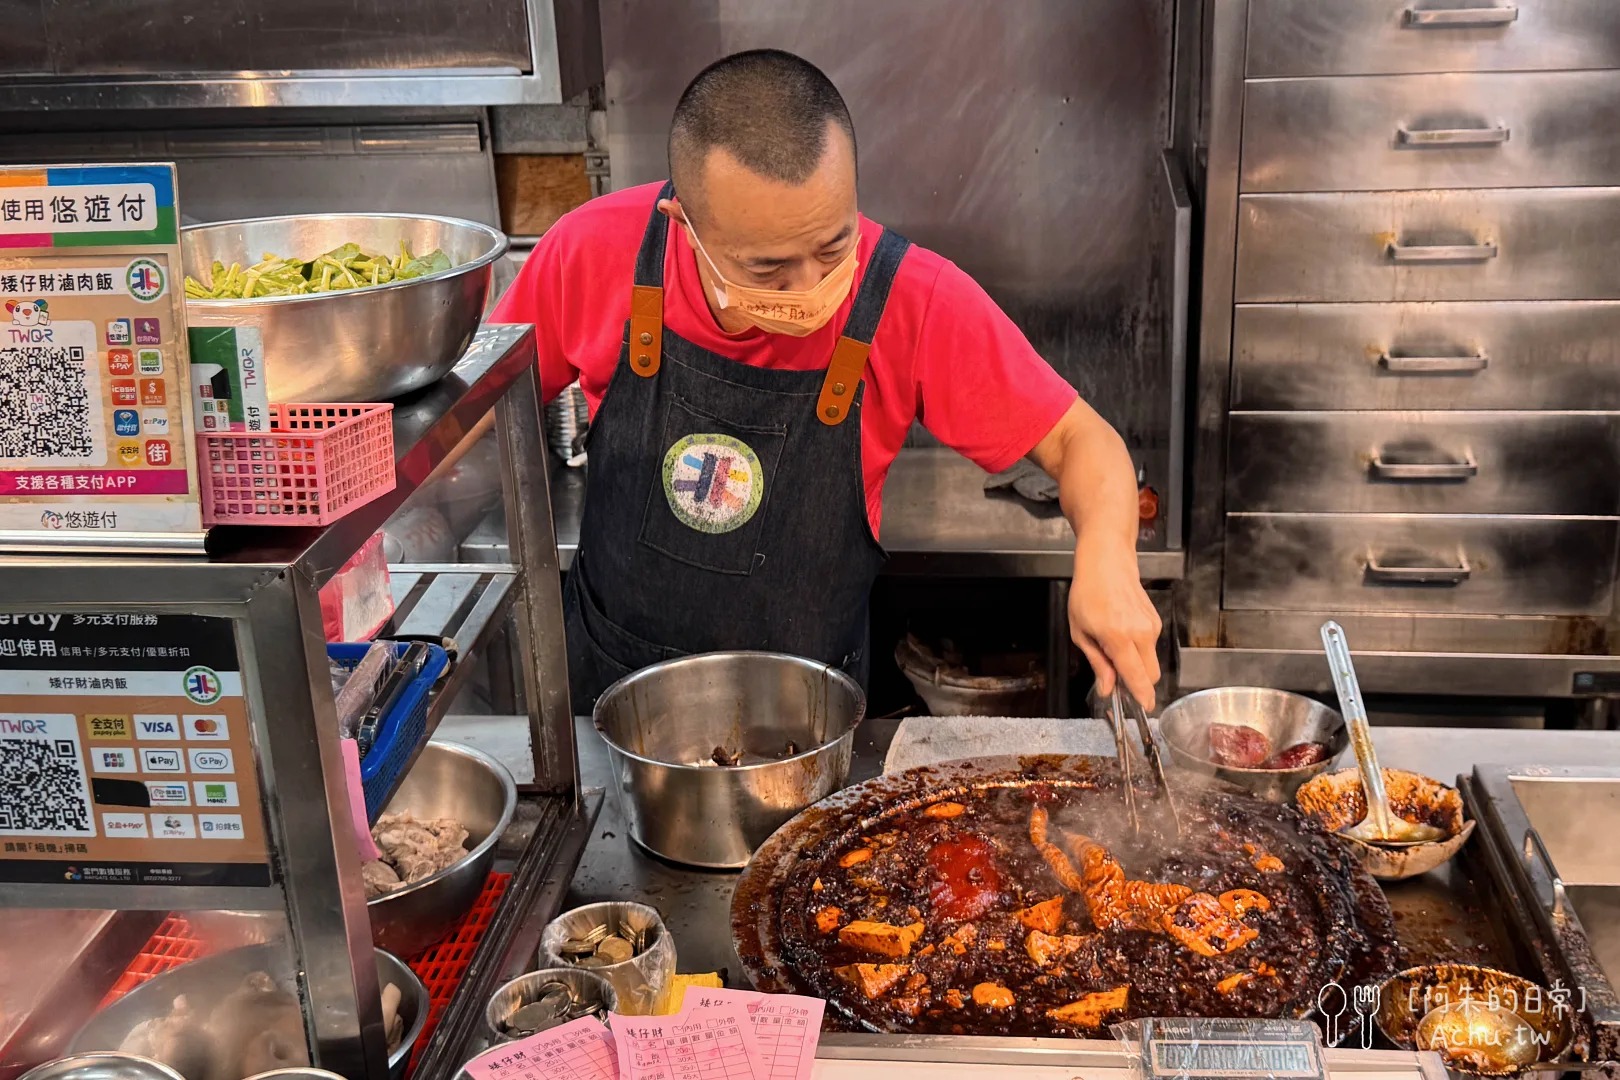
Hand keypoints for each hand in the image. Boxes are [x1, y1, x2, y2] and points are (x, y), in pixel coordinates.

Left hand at [1068, 535, 1162, 709]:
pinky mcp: (1156, 622)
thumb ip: (1097, 663)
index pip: (1137, 677)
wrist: (1107, 563)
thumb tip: (1108, 689)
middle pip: (1151, 675)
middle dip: (1138, 683)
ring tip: (1112, 646)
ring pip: (1151, 662)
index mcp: (1119, 638)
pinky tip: (1122, 635)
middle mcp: (1141, 634)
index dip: (1142, 697)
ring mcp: (1152, 627)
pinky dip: (1139, 651)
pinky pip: (1151, 647)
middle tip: (1116, 678)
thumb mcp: (1080, 632)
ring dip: (1136, 665)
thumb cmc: (1088, 594)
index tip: (1144, 709)